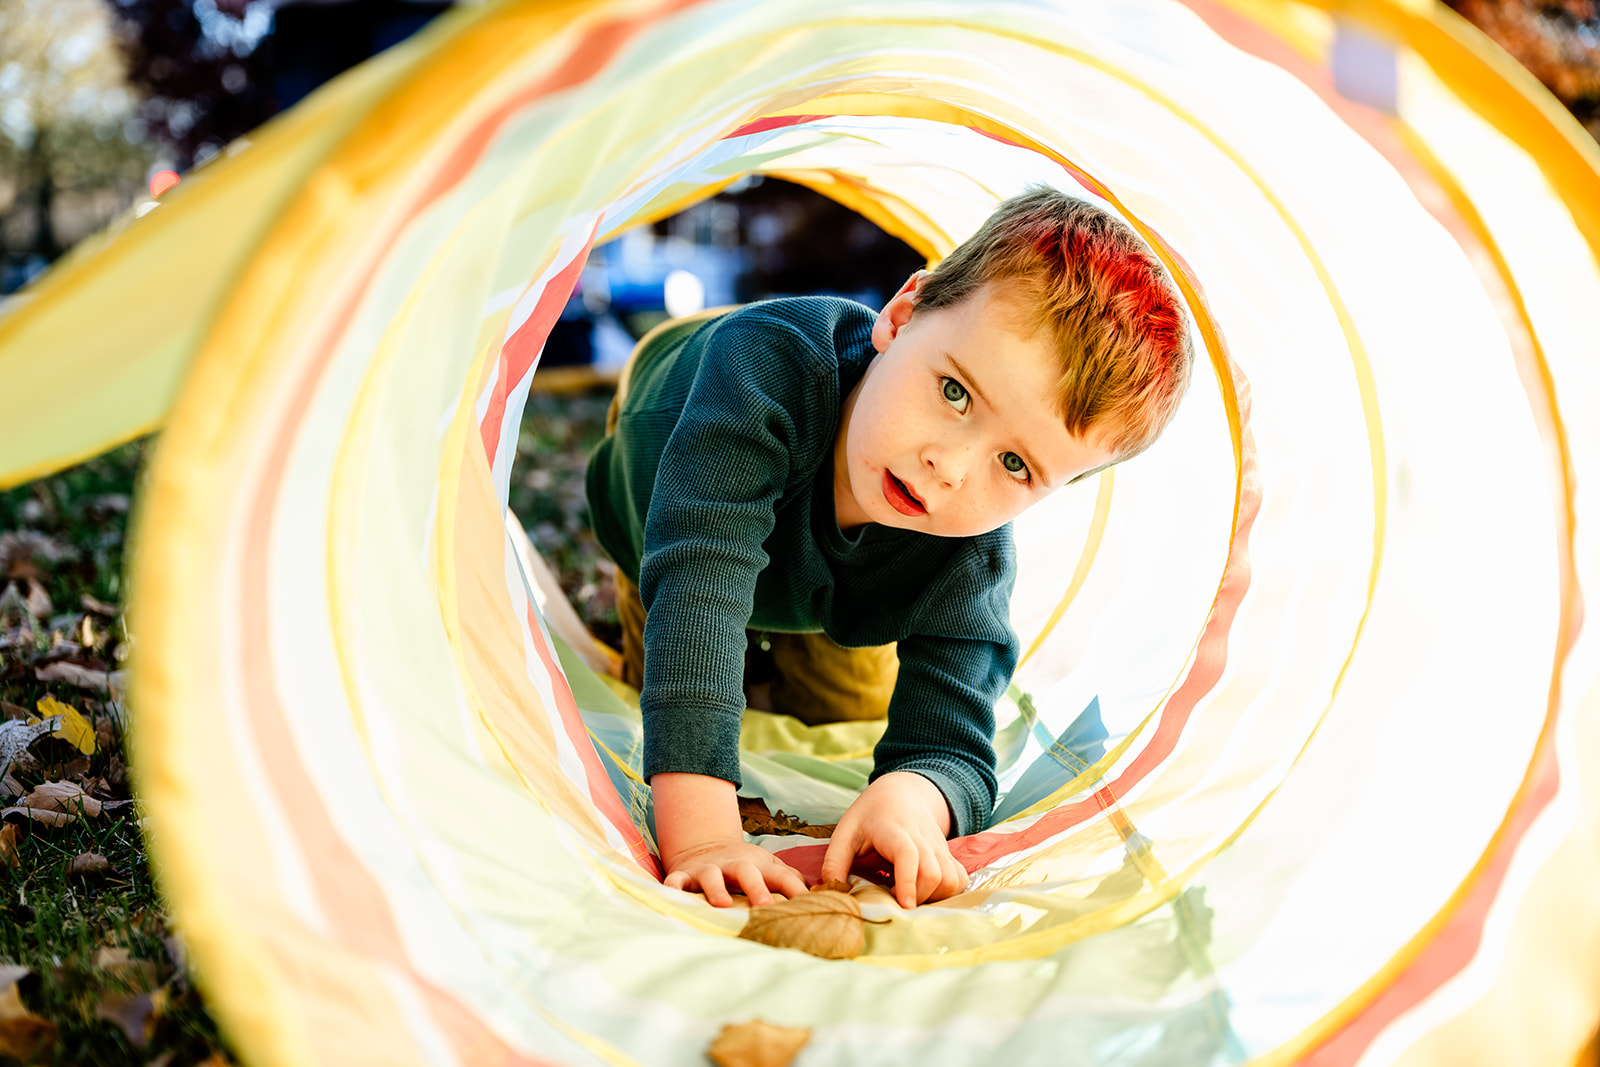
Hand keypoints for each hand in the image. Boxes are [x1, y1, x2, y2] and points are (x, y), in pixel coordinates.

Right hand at [652, 772, 807, 906]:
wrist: (707, 846)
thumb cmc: (746, 867)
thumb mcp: (770, 868)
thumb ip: (793, 881)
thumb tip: (827, 895)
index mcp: (760, 867)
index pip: (783, 877)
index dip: (797, 890)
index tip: (812, 906)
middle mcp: (735, 866)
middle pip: (747, 872)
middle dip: (757, 889)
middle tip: (767, 907)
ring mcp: (709, 869)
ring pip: (712, 876)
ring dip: (716, 889)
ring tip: (722, 905)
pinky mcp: (685, 874)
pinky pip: (677, 880)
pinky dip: (673, 887)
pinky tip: (671, 895)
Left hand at [819, 771, 967, 908]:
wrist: (903, 793)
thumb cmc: (870, 815)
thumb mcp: (845, 832)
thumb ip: (834, 862)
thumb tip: (831, 893)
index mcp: (893, 830)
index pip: (908, 855)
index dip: (908, 882)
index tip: (904, 905)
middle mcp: (922, 837)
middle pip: (934, 873)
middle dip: (919, 897)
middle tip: (896, 903)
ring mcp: (939, 846)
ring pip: (951, 879)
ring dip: (935, 897)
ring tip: (911, 897)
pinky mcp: (948, 854)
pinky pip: (960, 879)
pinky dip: (948, 893)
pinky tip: (927, 893)